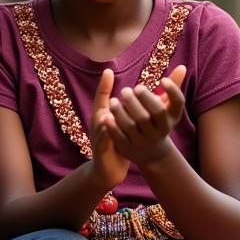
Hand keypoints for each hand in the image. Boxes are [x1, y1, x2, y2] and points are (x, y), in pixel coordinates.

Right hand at [90, 68, 129, 188]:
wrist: (108, 169)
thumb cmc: (118, 142)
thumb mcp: (122, 124)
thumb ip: (130, 109)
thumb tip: (142, 91)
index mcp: (104, 115)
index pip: (101, 97)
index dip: (104, 85)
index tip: (108, 70)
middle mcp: (99, 124)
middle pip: (102, 107)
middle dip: (115, 99)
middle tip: (130, 91)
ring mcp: (98, 136)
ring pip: (102, 122)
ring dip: (110, 115)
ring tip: (115, 108)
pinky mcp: (101, 149)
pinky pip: (104, 139)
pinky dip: (108, 133)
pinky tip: (113, 129)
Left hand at [104, 64, 186, 165]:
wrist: (152, 154)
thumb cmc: (158, 122)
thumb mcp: (166, 108)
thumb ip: (173, 88)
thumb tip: (182, 66)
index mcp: (171, 118)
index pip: (177, 103)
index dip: (173, 90)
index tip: (162, 80)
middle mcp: (160, 130)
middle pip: (154, 113)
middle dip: (142, 99)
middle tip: (129, 89)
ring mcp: (144, 141)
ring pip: (134, 125)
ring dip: (123, 112)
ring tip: (114, 100)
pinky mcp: (129, 149)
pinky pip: (120, 138)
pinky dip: (113, 127)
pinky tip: (106, 116)